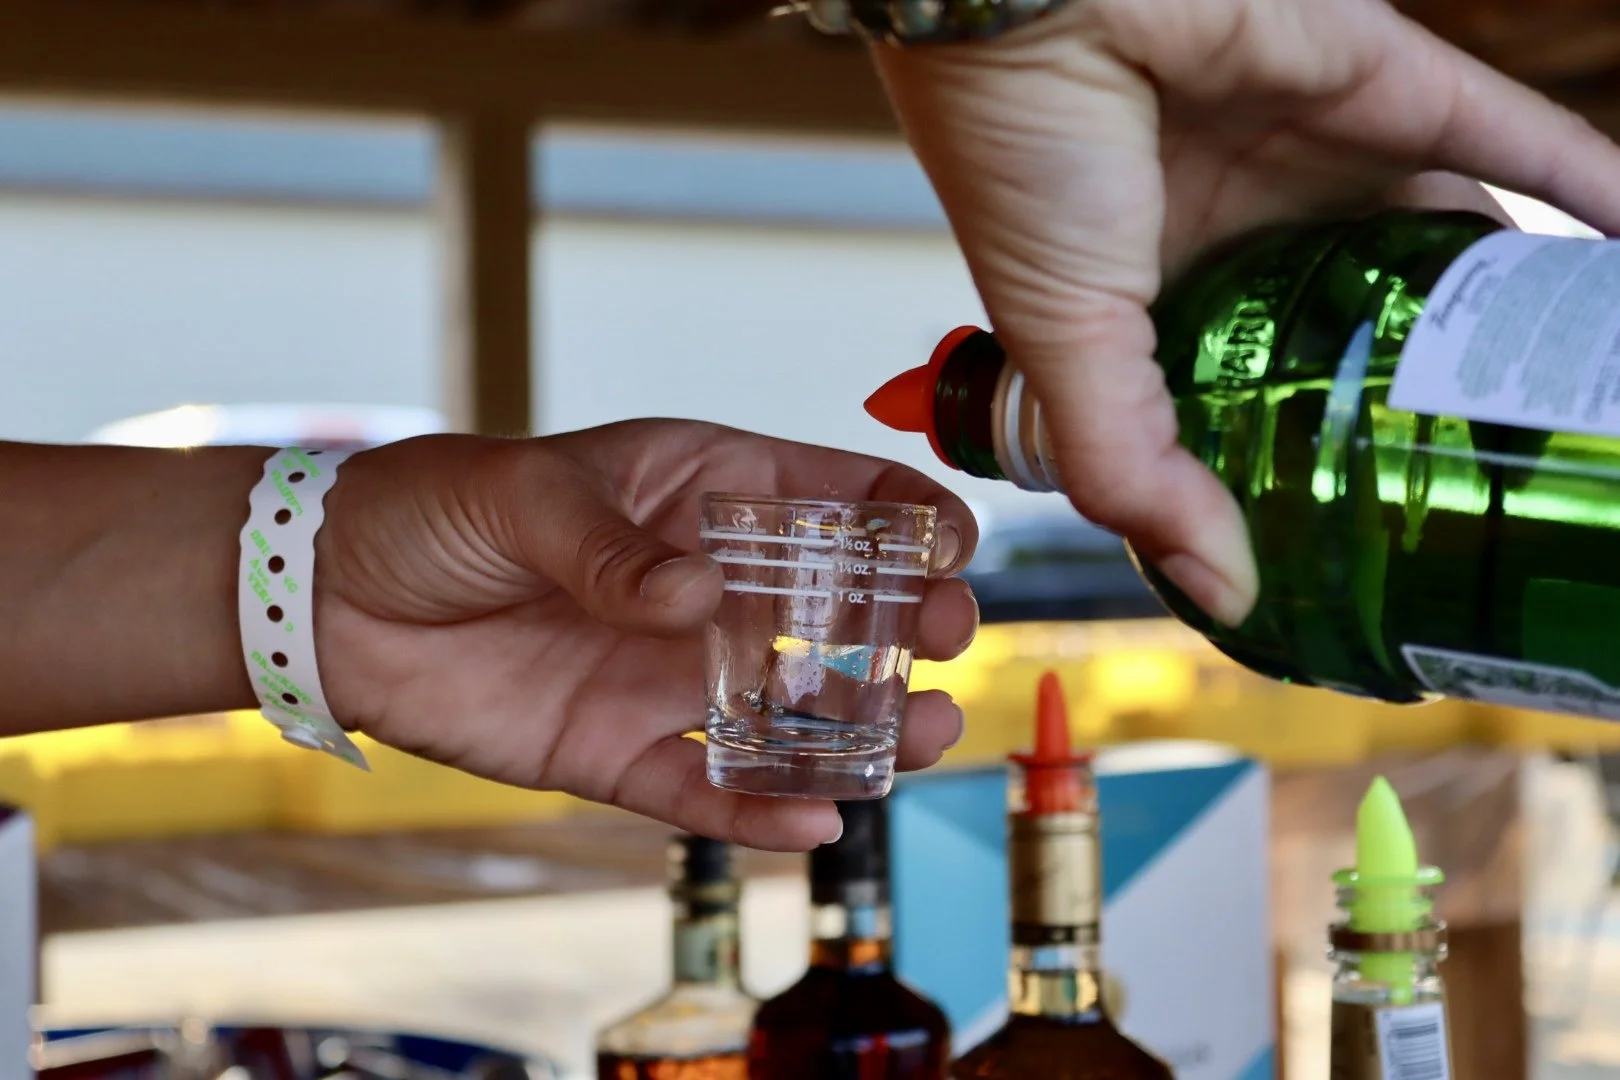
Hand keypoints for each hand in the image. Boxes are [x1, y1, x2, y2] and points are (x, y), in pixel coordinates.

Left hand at [311, 420, 979, 850]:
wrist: (327, 602)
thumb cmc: (431, 511)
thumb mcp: (522, 496)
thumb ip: (613, 548)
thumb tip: (699, 602)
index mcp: (698, 495)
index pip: (829, 495)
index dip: (901, 514)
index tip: (953, 541)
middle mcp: (704, 589)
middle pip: (836, 611)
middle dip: (907, 625)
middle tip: (949, 640)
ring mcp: (668, 674)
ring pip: (792, 711)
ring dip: (861, 728)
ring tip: (917, 738)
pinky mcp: (620, 750)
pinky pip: (703, 788)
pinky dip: (756, 810)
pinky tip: (814, 821)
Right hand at [871, 0, 1619, 624]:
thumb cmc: (1014, 150)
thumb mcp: (1063, 345)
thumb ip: (1133, 470)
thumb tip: (1225, 594)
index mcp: (1164, 300)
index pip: (1251, 399)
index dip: (1301, 466)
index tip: (1356, 542)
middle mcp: (1251, 230)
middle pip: (1363, 327)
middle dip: (1419, 395)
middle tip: (1483, 476)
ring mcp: (1324, 155)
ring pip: (1447, 241)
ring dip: (1507, 307)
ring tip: (1565, 394)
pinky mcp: (1385, 79)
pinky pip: (1517, 137)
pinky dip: (1588, 191)